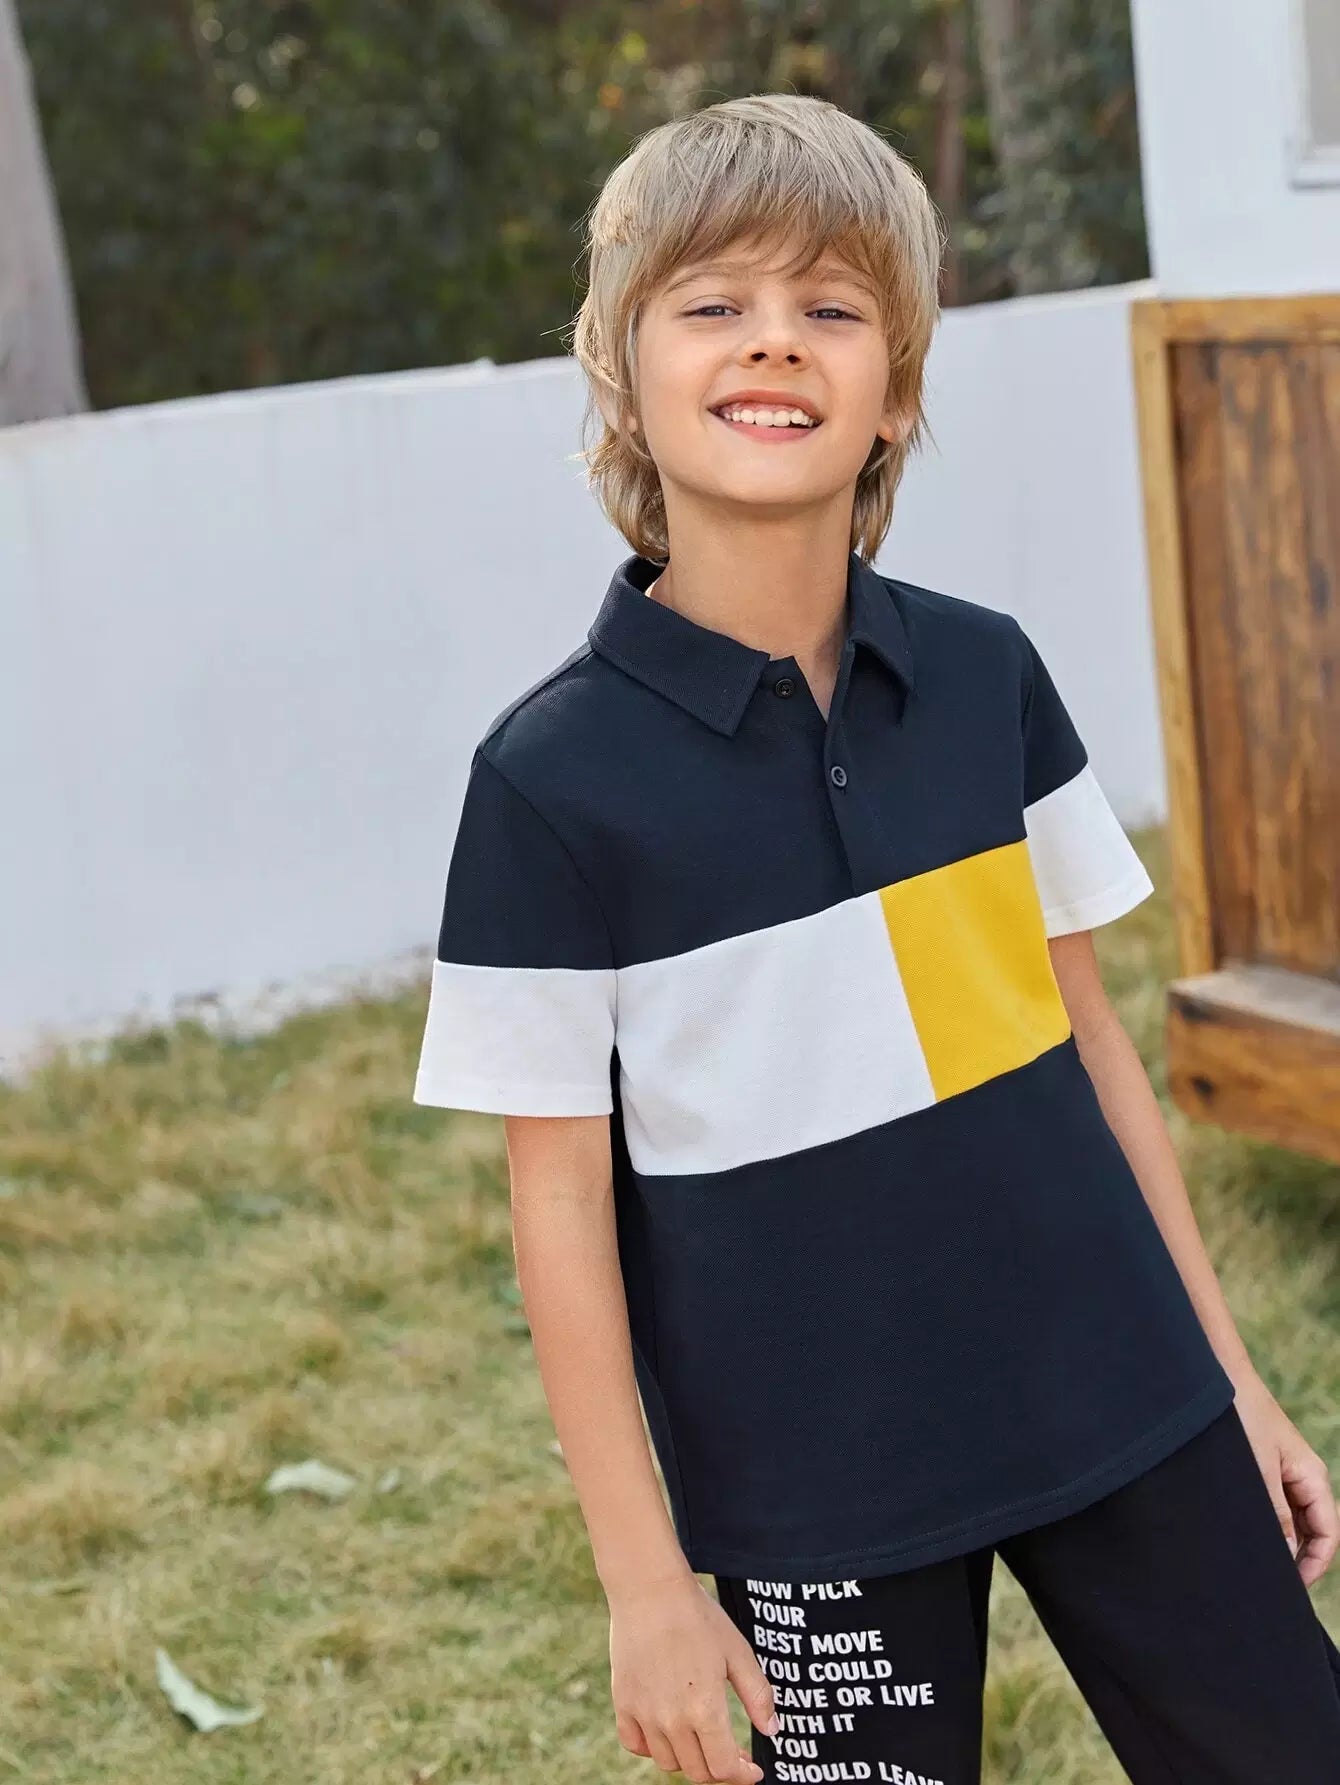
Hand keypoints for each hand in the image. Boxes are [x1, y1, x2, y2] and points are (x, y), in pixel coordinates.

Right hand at [608, 1570, 776, 1781]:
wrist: (649, 1589)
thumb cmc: (698, 1616)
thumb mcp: (738, 1651)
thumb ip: (758, 1695)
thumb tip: (772, 1731)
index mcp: (705, 1709)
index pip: (724, 1768)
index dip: (742, 1775)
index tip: (752, 1770)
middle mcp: (672, 1720)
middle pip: (697, 1772)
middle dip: (720, 1769)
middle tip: (732, 1752)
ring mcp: (643, 1713)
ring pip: (668, 1762)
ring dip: (689, 1759)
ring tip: (701, 1737)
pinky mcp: (623, 1702)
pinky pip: (635, 1744)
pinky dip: (651, 1748)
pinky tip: (667, 1731)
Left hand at [1233, 1372, 1339, 1586]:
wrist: (1219, 1377)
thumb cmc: (1243, 1416)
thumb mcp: (1259, 1470)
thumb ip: (1275, 1513)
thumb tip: (1287, 1556)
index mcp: (1313, 1479)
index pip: (1328, 1535)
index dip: (1314, 1565)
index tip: (1291, 1588)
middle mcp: (1302, 1479)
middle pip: (1311, 1533)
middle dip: (1296, 1559)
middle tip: (1268, 1583)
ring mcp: (1283, 1476)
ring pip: (1290, 1523)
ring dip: (1278, 1542)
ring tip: (1253, 1563)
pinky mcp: (1261, 1471)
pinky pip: (1271, 1508)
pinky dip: (1264, 1525)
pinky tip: (1243, 1536)